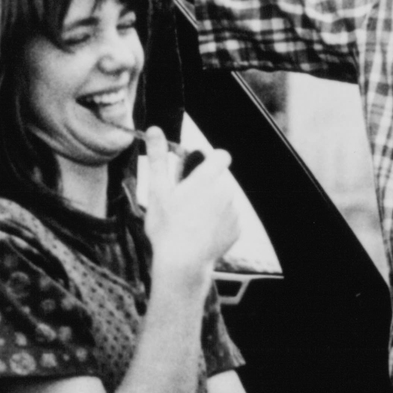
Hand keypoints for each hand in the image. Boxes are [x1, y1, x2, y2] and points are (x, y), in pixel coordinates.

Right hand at [140, 128, 239, 282]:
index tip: (195, 171)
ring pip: (223, 201)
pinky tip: (201, 235)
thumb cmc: (167, 226)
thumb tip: (154, 129)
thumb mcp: (158, 191)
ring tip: (191, 224)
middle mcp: (225, 192)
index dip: (210, 160)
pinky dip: (217, 224)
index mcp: (207, 179)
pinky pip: (228, 220)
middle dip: (205, 188)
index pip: (221, 155)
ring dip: (211, 206)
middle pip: (218, 181)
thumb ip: (159, 158)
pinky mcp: (237, 229)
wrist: (182, 264)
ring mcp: (233, 212)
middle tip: (184, 205)